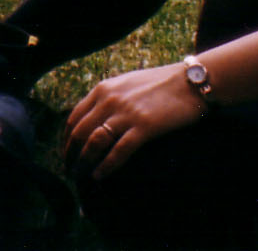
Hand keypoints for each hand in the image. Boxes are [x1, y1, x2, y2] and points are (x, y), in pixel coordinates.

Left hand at [62, 63, 205, 180]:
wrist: (191, 81)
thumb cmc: (161, 83)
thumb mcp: (127, 84)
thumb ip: (109, 98)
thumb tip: (94, 118)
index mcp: (103, 89)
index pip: (73, 117)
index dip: (65, 139)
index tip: (65, 154)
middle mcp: (109, 99)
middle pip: (79, 132)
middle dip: (70, 154)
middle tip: (69, 171)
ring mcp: (126, 113)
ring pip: (94, 142)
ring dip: (83, 162)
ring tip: (80, 176)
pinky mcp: (144, 126)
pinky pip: (119, 151)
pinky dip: (106, 166)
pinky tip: (100, 176)